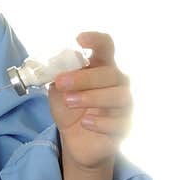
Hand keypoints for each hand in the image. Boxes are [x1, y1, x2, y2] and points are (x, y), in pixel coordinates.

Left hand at [48, 32, 132, 169]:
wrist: (75, 140)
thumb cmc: (70, 108)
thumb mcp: (58, 90)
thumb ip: (58, 76)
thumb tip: (55, 65)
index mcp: (100, 68)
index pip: (106, 47)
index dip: (96, 40)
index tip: (79, 39)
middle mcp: (117, 83)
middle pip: (110, 73)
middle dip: (84, 77)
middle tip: (61, 82)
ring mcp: (124, 105)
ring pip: (119, 96)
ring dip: (91, 97)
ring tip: (69, 102)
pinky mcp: (124, 127)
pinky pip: (120, 123)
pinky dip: (101, 122)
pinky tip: (86, 123)